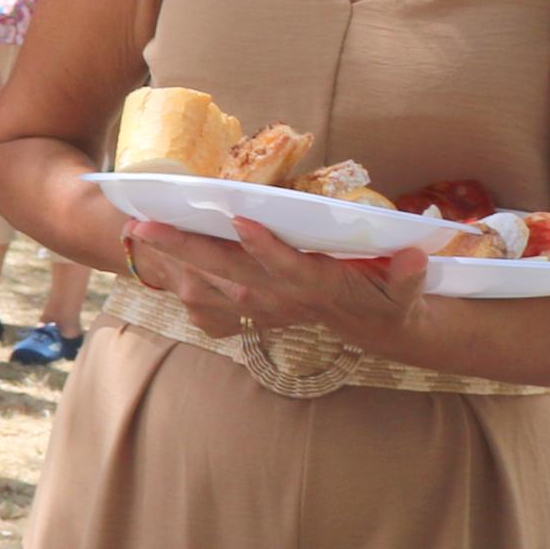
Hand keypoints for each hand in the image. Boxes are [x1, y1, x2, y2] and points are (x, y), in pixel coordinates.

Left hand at [119, 214, 429, 351]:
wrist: (378, 327)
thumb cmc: (391, 297)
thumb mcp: (407, 289)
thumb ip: (408, 275)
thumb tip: (414, 257)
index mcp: (318, 285)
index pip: (288, 267)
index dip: (266, 248)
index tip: (242, 220)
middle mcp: (281, 297)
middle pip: (229, 272)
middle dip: (187, 248)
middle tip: (148, 224)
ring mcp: (263, 303)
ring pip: (209, 281)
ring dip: (172, 258)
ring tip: (135, 228)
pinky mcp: (252, 305)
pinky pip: (205, 292)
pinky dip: (175, 272)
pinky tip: (147, 249)